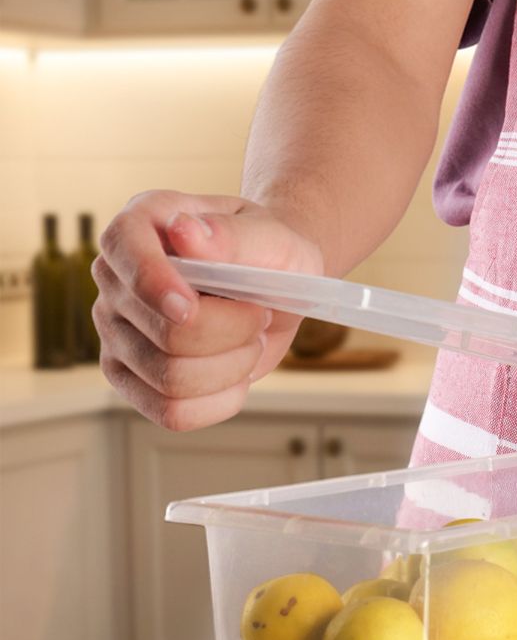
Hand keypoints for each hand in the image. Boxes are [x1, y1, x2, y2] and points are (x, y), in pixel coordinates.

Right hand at [93, 192, 323, 430]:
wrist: (276, 287)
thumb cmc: (271, 255)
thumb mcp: (271, 238)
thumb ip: (232, 236)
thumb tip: (184, 232)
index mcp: (140, 225)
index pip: (125, 255)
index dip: (155, 286)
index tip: (192, 305)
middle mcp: (116, 279)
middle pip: (167, 334)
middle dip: (233, 333)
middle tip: (257, 314)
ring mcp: (116, 333)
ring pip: (172, 379)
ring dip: (233, 366)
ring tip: (248, 339)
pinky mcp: (132, 379)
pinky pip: (171, 413)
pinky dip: (219, 402)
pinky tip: (236, 375)